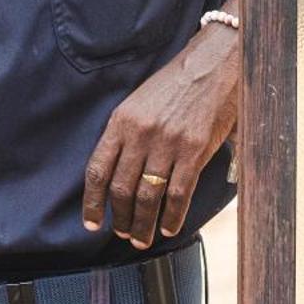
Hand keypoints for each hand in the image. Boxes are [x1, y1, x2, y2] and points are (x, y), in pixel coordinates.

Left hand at [82, 21, 238, 248]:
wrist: (212, 64)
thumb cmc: (173, 85)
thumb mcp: (138, 102)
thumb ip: (126, 135)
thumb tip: (115, 174)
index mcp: (121, 120)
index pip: (97, 169)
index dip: (92, 202)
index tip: (91, 223)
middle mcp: (141, 133)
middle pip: (121, 189)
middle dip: (120, 218)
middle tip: (123, 233)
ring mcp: (168, 143)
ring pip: (148, 197)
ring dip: (142, 224)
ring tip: (141, 238)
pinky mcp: (194, 151)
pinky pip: (178, 194)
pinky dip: (171, 217)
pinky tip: (168, 228)